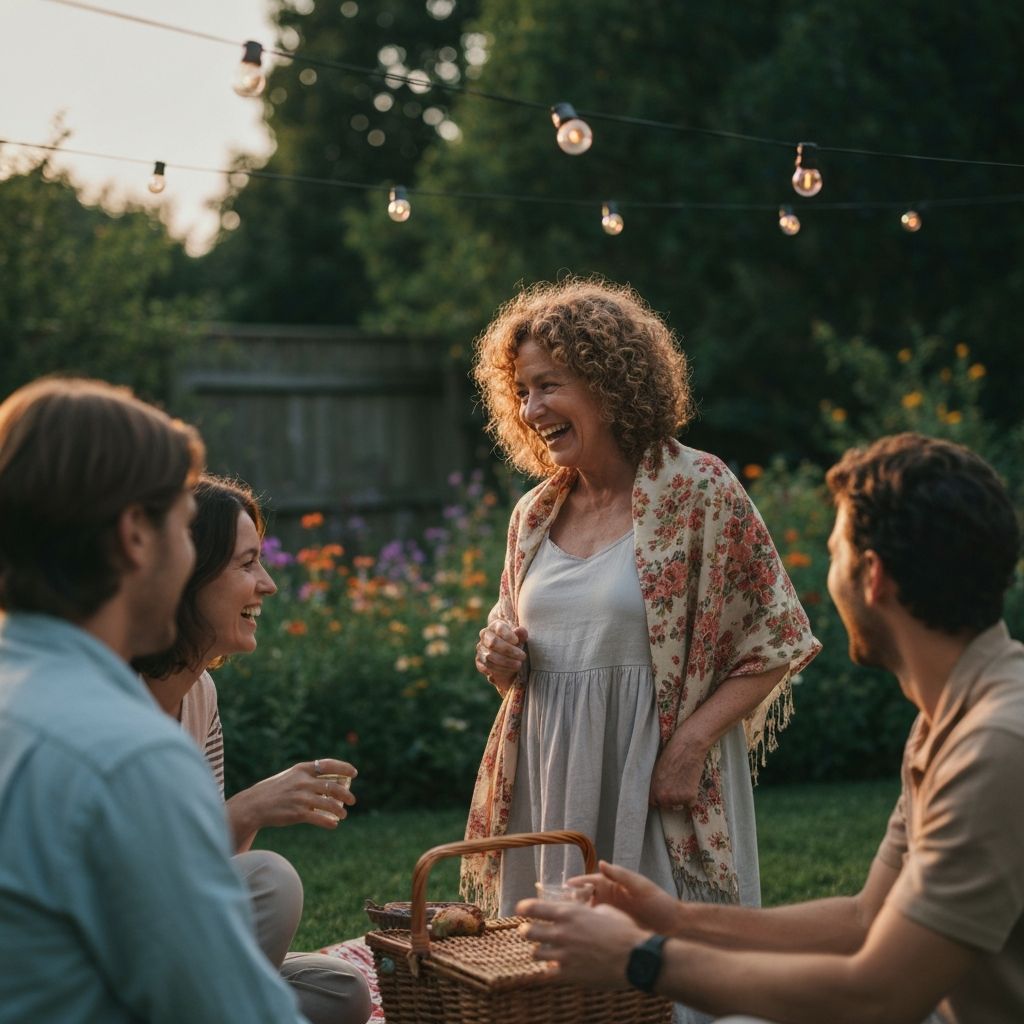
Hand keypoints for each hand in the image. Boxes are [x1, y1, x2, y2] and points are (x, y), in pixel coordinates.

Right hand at [226, 758, 356, 845]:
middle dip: (346, 794)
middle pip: (333, 786)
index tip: (354, 772)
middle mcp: (303, 781)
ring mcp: (301, 797)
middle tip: (352, 800)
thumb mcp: (290, 776)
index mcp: (302, 769)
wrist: (254, 805)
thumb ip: (307, 776)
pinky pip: (319, 818)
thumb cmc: (274, 790)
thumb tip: (330, 780)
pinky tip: (334, 825)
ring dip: (340, 810)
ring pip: (329, 804)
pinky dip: (329, 822)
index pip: (328, 764)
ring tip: (344, 814)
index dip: (344, 768)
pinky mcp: (298, 813)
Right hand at [476, 619, 527, 693]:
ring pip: (489, 657)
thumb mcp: (519, 637)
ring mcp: (480, 648)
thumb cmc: (514, 642)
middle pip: (493, 643)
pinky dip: (499, 670)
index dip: (507, 635)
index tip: (517, 641)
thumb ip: (521, 634)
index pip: (499, 628)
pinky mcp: (479, 661)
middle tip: (523, 656)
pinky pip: (486, 667)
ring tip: (518, 665)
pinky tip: (509, 670)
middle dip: (509, 650)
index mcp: (495, 626)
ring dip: (506, 662)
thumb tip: (521, 630)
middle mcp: (485, 636)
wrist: (506, 653)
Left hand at [515, 899, 647, 988]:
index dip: (523, 908)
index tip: (520, 910)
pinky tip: (553, 969)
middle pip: (528, 933)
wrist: (634, 957)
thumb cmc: (623, 930)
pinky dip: (549, 971)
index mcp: (569, 913)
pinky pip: (548, 975)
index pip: (534, 908)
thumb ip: (587, 910)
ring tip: (542, 952)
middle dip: (526, 932)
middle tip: (526, 932)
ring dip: (538, 952)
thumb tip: (583, 909)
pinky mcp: (569, 975)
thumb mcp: (604, 910)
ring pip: (535, 954)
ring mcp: (563, 955)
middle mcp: (561, 933)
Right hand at [570, 861, 682, 935]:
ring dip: (580, 913)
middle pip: (587, 896)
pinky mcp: (616, 928)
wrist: (674, 927)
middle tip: (564, 905)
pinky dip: (589, 927)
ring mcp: (613, 913)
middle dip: (575, 898)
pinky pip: (599, 926)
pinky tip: (581, 932)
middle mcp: (612, 898)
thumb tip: (602, 863)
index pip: (593, 880)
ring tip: (569, 919)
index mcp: (616, 885)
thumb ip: (621, 875)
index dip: (580, 882)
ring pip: (590, 911)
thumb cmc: (659, 903)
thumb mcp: (640, 886)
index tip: (567, 885)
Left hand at [649, 725, 707, 808]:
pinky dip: (692, 795)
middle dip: (671, 798)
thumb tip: (654, 793)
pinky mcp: (689, 797)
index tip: (665, 791)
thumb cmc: (671, 753)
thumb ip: (654, 783)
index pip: (653, 802)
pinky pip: (690, 803)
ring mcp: (676, 798)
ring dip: (682, 797)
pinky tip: (691, 781)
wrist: (687, 746)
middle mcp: (662, 797)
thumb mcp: (656, 769)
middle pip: (666, 806)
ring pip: (679, 805)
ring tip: (683, 780)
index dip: (659, 797)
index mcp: (651, 789)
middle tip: (676, 784)